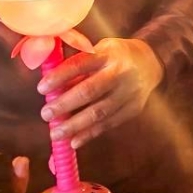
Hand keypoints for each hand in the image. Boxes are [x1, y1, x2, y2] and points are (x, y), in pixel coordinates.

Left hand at [36, 37, 163, 148]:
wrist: (150, 63)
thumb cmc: (115, 56)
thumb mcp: (99, 50)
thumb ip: (78, 65)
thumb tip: (51, 86)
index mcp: (107, 54)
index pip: (80, 64)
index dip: (59, 76)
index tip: (41, 88)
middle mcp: (120, 73)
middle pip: (89, 91)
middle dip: (65, 104)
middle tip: (45, 114)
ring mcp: (128, 93)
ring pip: (99, 112)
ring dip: (75, 125)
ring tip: (55, 134)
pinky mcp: (133, 108)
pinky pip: (109, 124)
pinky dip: (90, 134)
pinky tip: (74, 141)